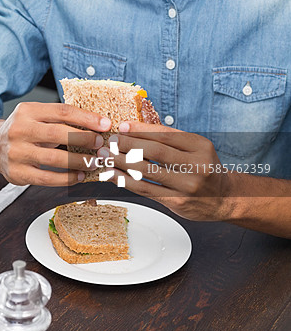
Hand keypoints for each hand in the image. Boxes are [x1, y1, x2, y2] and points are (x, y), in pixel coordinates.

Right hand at [0, 101, 110, 185]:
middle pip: (59, 134)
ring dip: (79, 162)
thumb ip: (59, 119)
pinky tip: (79, 176)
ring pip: (54, 159)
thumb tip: (96, 125)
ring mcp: (17, 152)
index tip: (105, 124)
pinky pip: (46, 178)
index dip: (86, 118)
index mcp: (27, 110)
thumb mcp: (35, 116)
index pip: (62, 111)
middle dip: (85, 140)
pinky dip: (66, 178)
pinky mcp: (17, 173)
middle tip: (101, 145)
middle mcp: (20, 129)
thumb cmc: (23, 129)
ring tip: (94, 162)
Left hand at [98, 121, 234, 221]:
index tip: (121, 127)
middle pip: (155, 152)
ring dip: (122, 163)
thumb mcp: (195, 147)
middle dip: (128, 145)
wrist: (225, 198)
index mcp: (200, 145)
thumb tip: (130, 128)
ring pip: (148, 172)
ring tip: (106, 157)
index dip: (140, 130)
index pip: (164, 134)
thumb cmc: (203, 167)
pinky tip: (114, 175)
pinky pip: (147, 190)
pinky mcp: (178, 203)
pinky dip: (127, 181)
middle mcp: (196, 165)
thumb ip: (168, 138)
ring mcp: (187, 186)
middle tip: (110, 142)